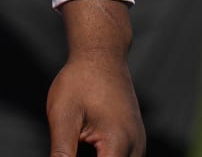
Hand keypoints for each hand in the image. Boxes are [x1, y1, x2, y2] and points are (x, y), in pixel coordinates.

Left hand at [50, 0, 143, 156]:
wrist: (102, 54)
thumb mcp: (63, 116)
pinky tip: (88, 151)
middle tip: (71, 151)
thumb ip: (61, 153)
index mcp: (118, 143)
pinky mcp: (136, 142)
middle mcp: (135, 148)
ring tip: (76, 148)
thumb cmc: (79, 81)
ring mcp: (139, 145)